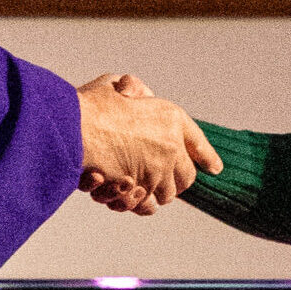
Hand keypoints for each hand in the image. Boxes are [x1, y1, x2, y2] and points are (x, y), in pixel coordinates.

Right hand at [77, 71, 219, 214]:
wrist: (75, 129)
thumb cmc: (91, 106)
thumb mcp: (115, 84)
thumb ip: (133, 90)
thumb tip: (139, 94)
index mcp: (170, 117)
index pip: (198, 142)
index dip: (207, 156)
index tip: (215, 168)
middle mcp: (171, 146)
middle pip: (187, 176)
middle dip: (177, 178)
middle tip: (166, 177)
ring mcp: (158, 171)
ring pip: (167, 193)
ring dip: (157, 190)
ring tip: (142, 183)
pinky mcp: (141, 190)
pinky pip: (148, 204)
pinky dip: (142, 203)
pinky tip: (133, 196)